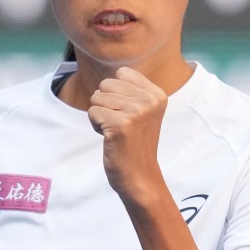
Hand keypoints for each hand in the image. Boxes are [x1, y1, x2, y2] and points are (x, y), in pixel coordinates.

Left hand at [88, 67, 167, 201]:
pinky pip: (92, 112)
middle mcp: (149, 100)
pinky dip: (96, 126)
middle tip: (121, 124)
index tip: (128, 113)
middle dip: (106, 104)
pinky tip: (111, 138)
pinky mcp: (120, 124)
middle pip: (106, 84)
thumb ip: (132, 90)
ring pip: (96, 98)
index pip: (122, 73)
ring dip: (100, 116)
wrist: (140, 176)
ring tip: (116, 131)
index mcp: (157, 94)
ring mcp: (136, 112)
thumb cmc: (135, 143)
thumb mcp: (143, 111)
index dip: (116, 92)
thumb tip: (109, 78)